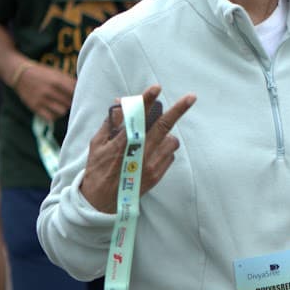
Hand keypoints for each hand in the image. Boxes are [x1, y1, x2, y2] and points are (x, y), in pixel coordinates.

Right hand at [13, 61, 75, 123]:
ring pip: (62, 111)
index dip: (79, 95)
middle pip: (70, 103)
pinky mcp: (35, 107)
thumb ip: (69, 81)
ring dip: (64, 109)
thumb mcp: (56, 73)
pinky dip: (54, 115)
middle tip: (70, 101)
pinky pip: (51, 118)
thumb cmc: (43, 74)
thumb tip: (85, 90)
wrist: (20, 74)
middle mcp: (49, 90)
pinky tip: (54, 110)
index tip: (81, 96)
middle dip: (72, 102)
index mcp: (56, 80)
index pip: (74, 92)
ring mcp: (41, 100)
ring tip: (62, 105)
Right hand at [81, 84, 195, 211]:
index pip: (137, 117)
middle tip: (191, 96)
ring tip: (154, 139)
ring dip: (166, 135)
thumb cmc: (97, 168)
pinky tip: (151, 154)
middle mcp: (139, 154)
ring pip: (171, 141)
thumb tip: (121, 102)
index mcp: (122, 143)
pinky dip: (164, 150)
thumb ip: (111, 122)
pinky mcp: (157, 176)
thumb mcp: (98, 143)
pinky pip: (170, 156)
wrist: (101, 201)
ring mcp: (150, 166)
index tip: (156, 88)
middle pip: (163, 126)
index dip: (147, 101)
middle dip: (179, 110)